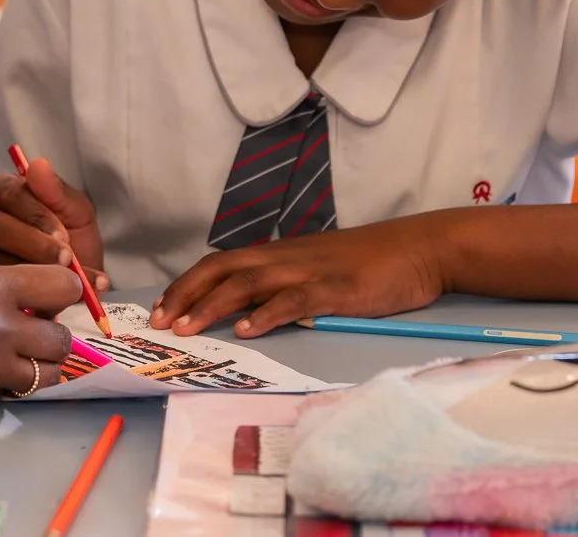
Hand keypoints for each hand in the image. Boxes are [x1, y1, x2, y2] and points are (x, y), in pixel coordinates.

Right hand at [0, 163, 109, 288]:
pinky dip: (29, 295)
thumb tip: (38, 165)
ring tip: (66, 284)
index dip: (38, 217)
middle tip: (65, 261)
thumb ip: (58, 191)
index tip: (64, 238)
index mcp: (1, 189)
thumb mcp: (75, 212)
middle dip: (35, 245)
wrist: (74, 278)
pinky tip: (52, 304)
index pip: (12, 195)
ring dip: (34, 273)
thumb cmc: (71, 237)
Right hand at [0, 264, 82, 421]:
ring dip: (30, 367)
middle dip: (48, 336)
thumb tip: (31, 301)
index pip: (64, 288)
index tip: (49, 297)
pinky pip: (0, 399)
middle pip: (61, 340)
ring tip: (1, 357)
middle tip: (26, 332)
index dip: (59, 292)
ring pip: (42, 377)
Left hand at [150, 217, 451, 338]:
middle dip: (186, 294)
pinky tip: (249, 330)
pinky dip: (268, 313)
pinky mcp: (335, 288)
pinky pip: (294, 300)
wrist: (418, 248)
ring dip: (213, 305)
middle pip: (222, 270)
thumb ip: (285, 285)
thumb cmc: (370, 262)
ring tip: (187, 328)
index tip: (160, 307)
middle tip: (159, 322)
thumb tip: (254, 308)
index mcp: (278, 255)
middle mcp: (284, 258)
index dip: (188, 284)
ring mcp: (308, 271)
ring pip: (248, 283)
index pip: (220, 264)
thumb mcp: (317, 270)